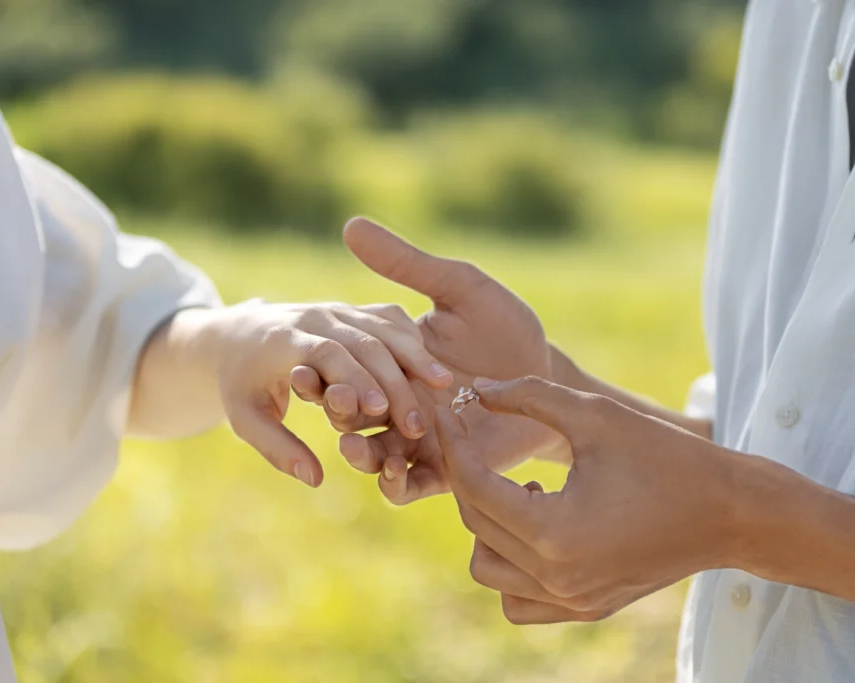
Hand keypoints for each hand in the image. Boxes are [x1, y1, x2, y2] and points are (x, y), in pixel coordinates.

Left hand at [182, 299, 452, 485]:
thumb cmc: (243, 384)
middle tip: (417, 422)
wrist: (240, 334)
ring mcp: (338, 309)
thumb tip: (314, 479)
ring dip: (415, 356)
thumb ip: (277, 448)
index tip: (380, 412)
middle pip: (364, 341)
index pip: (328, 353)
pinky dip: (413, 340)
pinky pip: (389, 318)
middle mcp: (315, 317)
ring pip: (384, 326)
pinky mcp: (355, 309)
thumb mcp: (245, 418)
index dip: (356, 379)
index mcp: (285, 339)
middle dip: (394, 380)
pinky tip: (434, 366)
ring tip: (443, 386)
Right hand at [291, 218, 558, 503]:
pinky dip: (395, 485)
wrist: (551, 375)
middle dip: (339, 411)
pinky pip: (411, 486)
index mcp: (391, 362)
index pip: (345, 368)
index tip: (302, 369)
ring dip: (360, 454)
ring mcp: (419, 440)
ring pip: (374, 454)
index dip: (320, 372)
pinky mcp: (446, 470)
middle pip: (352, 413)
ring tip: (355, 448)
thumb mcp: (458, 290)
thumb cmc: (506, 327)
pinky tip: (392, 475)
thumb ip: (407, 266)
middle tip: (337, 404)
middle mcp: (396, 403)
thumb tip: (351, 225)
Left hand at [435, 376, 739, 624]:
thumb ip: (529, 397)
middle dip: (469, 476)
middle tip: (476, 438)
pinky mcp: (585, 608)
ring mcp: (571, 601)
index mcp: (555, 531)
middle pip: (476, 525)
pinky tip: (538, 526)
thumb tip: (477, 390)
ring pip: (487, 570)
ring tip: (524, 490)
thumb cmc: (666, 457)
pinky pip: (517, 600)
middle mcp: (557, 578)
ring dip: (487, 527)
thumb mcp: (596, 415)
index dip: (455, 443)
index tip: (450, 413)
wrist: (732, 512)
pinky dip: (511, 567)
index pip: (475, 486)